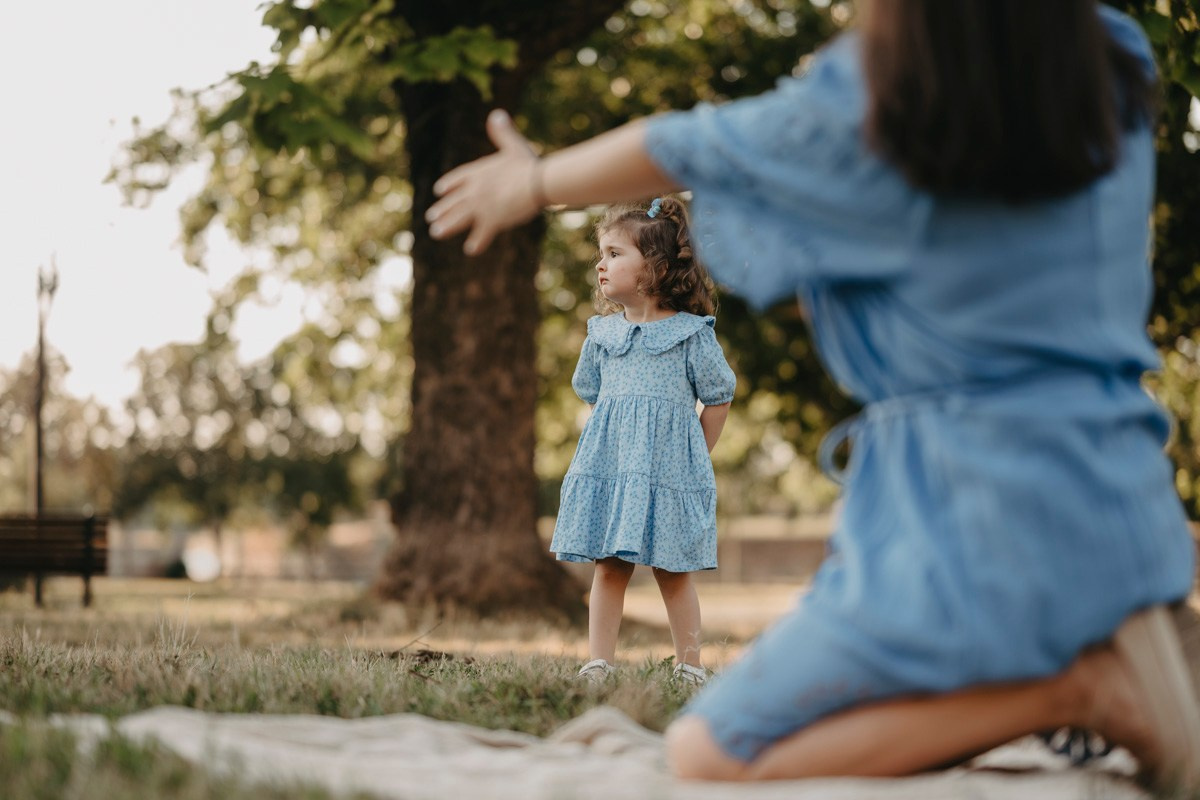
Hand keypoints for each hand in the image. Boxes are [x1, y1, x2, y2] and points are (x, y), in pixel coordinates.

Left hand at [426, 109, 543, 255]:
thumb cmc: (528, 164)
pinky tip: (470, 250)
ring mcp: (481, 207)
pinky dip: (477, 242)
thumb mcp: (513, 146)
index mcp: (479, 172)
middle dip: (442, 210)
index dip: (449, 185)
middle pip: (454, 201)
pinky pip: (481, 234)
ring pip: (459, 218)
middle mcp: (475, 190)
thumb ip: (502, 132)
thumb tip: (496, 114)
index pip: (458, 179)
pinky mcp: (491, 221)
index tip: (439, 191)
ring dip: (447, 227)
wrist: (536, 183)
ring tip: (436, 233)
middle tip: (431, 218)